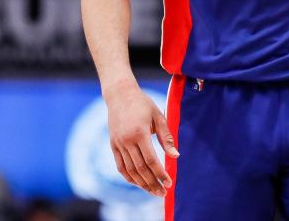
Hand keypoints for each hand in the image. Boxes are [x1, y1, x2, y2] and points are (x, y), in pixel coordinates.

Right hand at [105, 80, 178, 196]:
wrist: (120, 95)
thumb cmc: (142, 104)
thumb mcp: (158, 116)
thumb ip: (166, 137)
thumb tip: (176, 156)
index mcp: (139, 133)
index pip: (151, 160)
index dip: (160, 174)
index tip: (169, 182)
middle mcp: (127, 141)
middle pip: (140, 169)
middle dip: (152, 183)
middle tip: (163, 193)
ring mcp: (118, 144)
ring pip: (130, 170)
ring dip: (142, 183)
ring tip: (153, 191)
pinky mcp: (113, 145)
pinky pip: (120, 166)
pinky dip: (129, 177)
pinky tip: (139, 183)